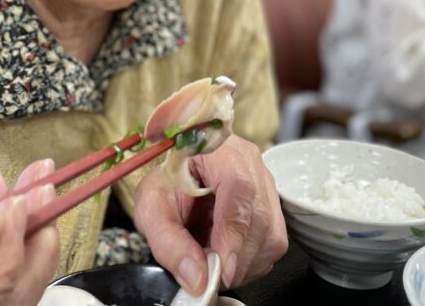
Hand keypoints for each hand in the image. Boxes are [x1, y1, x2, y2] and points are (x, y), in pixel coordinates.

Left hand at [134, 135, 286, 294]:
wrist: (179, 175)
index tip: (218, 268)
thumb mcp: (151, 208)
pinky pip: (273, 244)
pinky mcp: (273, 207)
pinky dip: (250, 262)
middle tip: (205, 274)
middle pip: (259, 217)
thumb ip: (168, 242)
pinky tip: (226, 256)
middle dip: (233, 258)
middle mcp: (251, 163)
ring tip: (212, 261)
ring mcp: (266, 184)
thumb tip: (198, 277)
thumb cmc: (167, 183)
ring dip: (242, 264)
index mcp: (219, 148)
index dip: (232, 233)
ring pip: (271, 236)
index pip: (239, 187)